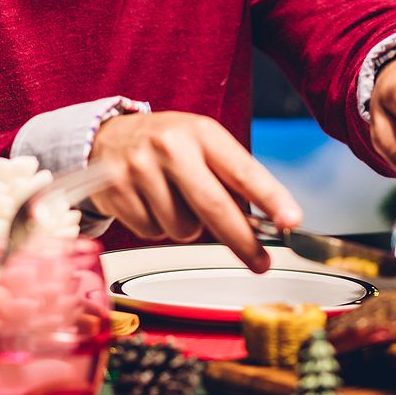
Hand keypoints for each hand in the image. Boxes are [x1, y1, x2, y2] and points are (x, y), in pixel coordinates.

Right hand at [89, 111, 300, 272]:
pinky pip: (152, 233)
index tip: (291, 220)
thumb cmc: (166, 145)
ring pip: (183, 229)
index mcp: (201, 133)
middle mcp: (171, 147)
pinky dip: (157, 227)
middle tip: (261, 261)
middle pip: (214, 207)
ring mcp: (140, 169)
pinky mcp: (115, 191)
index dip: (270, 199)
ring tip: (173, 200)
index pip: (243, 171)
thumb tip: (265, 223)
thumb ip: (231, 179)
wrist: (104, 136)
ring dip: (187, 227)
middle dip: (242, 242)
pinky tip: (149, 203)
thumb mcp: (201, 145)